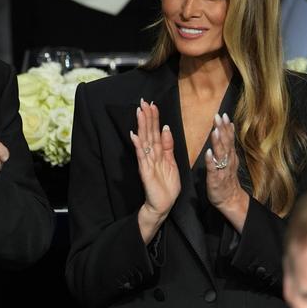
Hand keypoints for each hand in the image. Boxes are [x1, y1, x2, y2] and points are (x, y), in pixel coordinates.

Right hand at [130, 99, 180, 238]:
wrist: (163, 205)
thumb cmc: (167, 186)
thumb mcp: (172, 162)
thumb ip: (168, 146)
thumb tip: (166, 128)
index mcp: (159, 152)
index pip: (155, 132)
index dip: (154, 118)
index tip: (152, 104)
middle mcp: (150, 155)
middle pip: (148, 133)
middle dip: (146, 117)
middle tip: (143, 102)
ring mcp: (146, 162)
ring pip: (144, 141)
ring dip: (142, 126)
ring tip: (139, 112)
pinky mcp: (145, 171)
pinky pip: (141, 156)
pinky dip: (138, 146)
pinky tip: (134, 135)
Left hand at [205, 113, 248, 227]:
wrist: (230, 200)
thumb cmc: (226, 179)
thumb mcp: (229, 160)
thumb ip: (228, 145)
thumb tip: (228, 127)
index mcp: (230, 156)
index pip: (229, 139)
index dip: (226, 127)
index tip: (224, 115)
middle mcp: (228, 161)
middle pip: (226, 143)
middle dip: (222, 129)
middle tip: (218, 116)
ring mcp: (222, 170)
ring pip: (221, 154)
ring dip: (218, 142)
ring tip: (215, 131)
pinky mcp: (215, 179)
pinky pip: (213, 169)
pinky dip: (211, 160)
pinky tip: (208, 152)